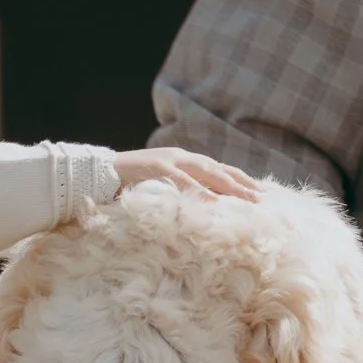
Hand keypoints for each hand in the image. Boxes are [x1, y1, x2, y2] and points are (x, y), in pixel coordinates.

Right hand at [113, 148, 261, 201]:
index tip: (259, 192)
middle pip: (220, 170)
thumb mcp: (159, 184)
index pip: (219, 169)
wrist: (99, 171)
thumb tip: (200, 206)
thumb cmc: (127, 183)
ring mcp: (170, 161)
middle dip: (243, 184)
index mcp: (183, 160)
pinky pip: (185, 182)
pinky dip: (202, 192)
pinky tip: (218, 203)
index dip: (240, 180)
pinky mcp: (157, 169)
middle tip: (264, 198)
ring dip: (232, 188)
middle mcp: (181, 157)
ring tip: (250, 200)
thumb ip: (178, 189)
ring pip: (209, 173)